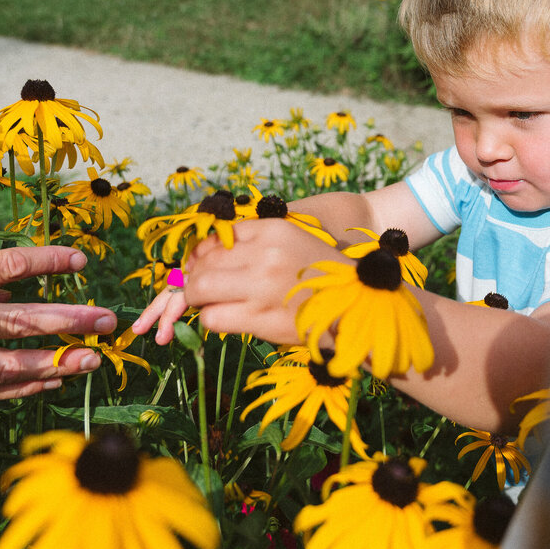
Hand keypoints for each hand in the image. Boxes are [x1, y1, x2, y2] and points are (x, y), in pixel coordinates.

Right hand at [0, 246, 116, 400]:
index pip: (6, 267)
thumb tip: (7, 290)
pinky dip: (14, 389)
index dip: (48, 261)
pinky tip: (45, 384)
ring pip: (5, 367)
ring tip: (89, 361)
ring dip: (52, 364)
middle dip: (68, 321)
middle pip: (19, 322)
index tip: (80, 258)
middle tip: (107, 320)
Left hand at [133, 219, 341, 346]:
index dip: (202, 253)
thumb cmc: (320, 275)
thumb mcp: (291, 242)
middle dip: (194, 277)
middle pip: (203, 262)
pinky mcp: (260, 318)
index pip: (217, 236)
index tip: (201, 265)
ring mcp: (261, 286)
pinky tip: (226, 318)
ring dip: (197, 299)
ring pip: (199, 288)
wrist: (355, 308)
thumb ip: (253, 241)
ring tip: (209, 303)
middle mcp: (264, 254)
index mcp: (272, 229)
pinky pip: (212, 317)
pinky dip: (211, 319)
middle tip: (199, 289)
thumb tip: (202, 252)